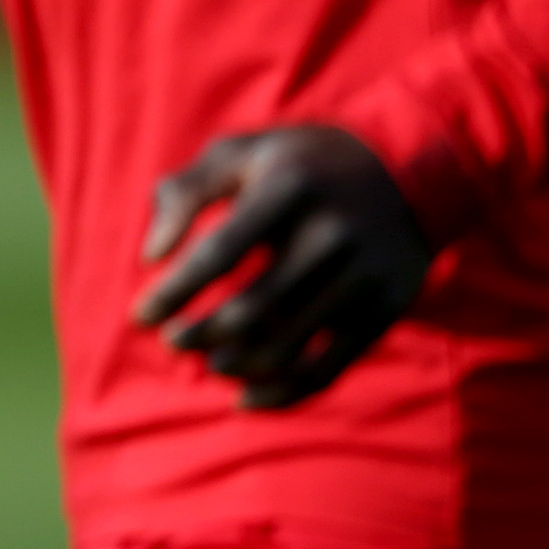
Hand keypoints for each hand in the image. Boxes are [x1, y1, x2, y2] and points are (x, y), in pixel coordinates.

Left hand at [132, 125, 431, 409]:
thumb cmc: (300, 164)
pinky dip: (280, 392)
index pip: (219, 253)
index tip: (141, 315)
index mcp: (288, 190)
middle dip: (199, 333)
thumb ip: (187, 189)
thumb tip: (151, 254)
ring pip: (285, 346)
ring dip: (234, 364)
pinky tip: (244, 395)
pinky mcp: (383, 311)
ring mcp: (361, 277)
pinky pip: (326, 370)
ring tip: (208, 360)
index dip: (174, 292)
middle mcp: (330, 234)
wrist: (407, 170)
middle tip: (173, 341)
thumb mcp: (244, 153)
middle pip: (250, 309)